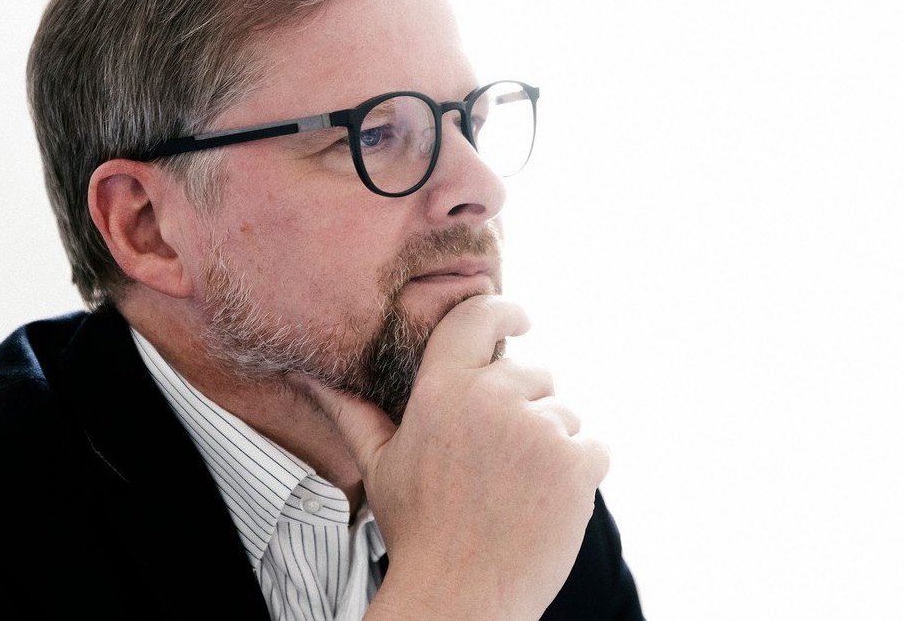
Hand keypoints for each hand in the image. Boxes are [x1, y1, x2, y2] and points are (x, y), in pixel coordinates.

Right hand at [302, 295, 609, 619]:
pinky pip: (593, 447)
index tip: (519, 318)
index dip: (504, 311)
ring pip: (563, 414)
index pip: (479, 316)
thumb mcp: (380, 465)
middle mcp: (492, 399)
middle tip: (496, 462)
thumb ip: (354, 413)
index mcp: (442, 389)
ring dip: (550, 444)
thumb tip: (311, 379)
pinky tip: (545, 502)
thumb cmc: (418, 530)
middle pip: (533, 374)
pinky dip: (579, 472)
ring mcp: (538, 430)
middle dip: (523, 408)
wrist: (460, 596)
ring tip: (515, 489)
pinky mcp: (576, 464)